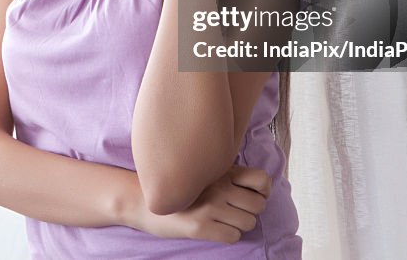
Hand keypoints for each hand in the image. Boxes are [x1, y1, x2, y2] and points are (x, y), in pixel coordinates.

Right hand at [135, 165, 271, 244]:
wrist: (143, 200)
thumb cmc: (177, 186)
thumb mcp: (202, 173)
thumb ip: (228, 175)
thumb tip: (259, 188)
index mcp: (220, 171)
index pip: (261, 180)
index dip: (263, 191)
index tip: (253, 195)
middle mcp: (218, 187)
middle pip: (258, 205)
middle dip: (250, 211)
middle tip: (235, 211)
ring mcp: (209, 207)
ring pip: (248, 223)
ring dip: (239, 225)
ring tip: (224, 221)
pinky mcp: (200, 227)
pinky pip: (233, 237)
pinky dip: (228, 236)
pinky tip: (215, 229)